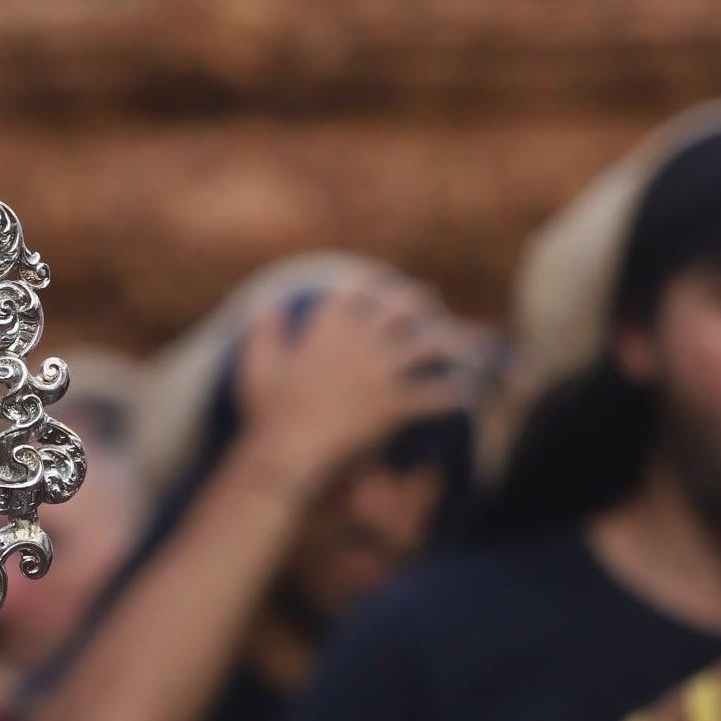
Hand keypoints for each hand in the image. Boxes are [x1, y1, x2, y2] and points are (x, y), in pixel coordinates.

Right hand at [235, 281, 471, 495]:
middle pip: (400, 308)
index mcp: (328, 328)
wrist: (290, 444)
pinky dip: (448, 396)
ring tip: (459, 338)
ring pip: (425, 346)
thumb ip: (265, 329)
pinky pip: (430, 398)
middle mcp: (360, 342)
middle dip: (417, 299)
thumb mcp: (258, 361)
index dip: (371, 281)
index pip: (354, 291)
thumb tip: (266, 303)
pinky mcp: (392, 405)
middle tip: (427, 299)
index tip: (382, 276)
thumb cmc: (269, 406)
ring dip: (446, 340)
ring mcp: (380, 373)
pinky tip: (463, 395)